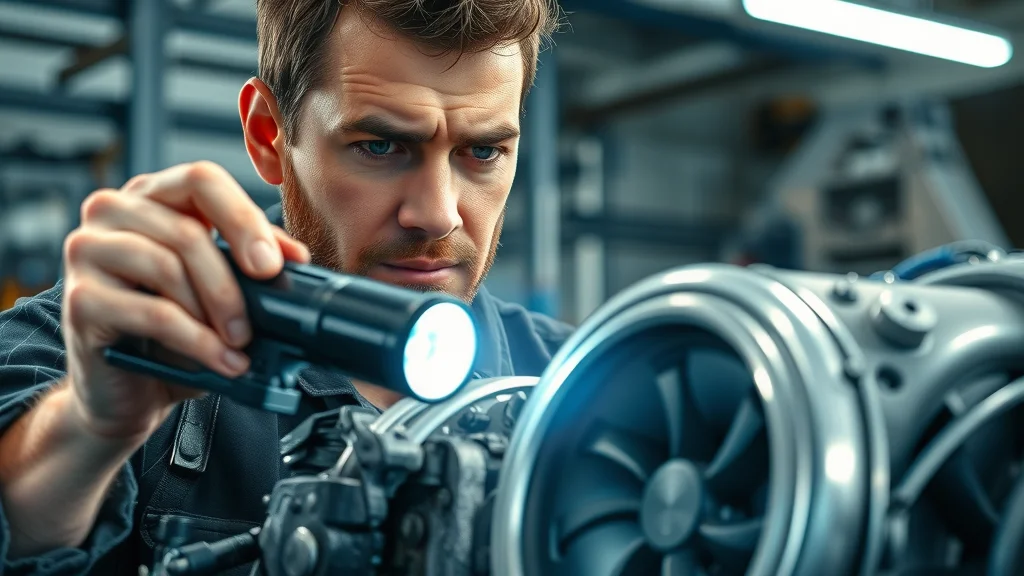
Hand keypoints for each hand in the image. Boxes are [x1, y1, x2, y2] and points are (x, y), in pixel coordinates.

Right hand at [61, 161, 309, 441]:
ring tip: (239, 345)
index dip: (243, 218)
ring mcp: (87, 250)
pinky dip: (197, 341)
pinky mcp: (79, 297)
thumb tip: (294, 256)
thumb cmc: (175, 333)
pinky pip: (152, 312)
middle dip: (232, 284)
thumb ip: (250, 263)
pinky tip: (222, 361)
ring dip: (215, 311)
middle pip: (188, 231)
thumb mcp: (220, 289)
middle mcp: (112, 211)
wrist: (130, 390)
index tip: (272, 265)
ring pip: (168, 267)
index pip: (202, 179)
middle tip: (257, 324)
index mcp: (153, 196)